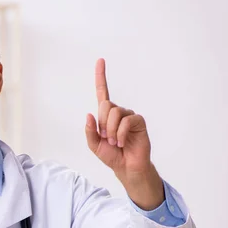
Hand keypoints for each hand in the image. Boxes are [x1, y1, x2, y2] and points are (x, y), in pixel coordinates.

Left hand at [84, 58, 163, 209]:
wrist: (126, 167)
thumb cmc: (112, 155)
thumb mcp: (94, 145)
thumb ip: (90, 131)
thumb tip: (89, 114)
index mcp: (106, 115)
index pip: (103, 92)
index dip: (101, 77)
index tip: (100, 60)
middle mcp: (118, 112)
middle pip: (105, 105)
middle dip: (102, 124)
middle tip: (106, 138)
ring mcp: (129, 116)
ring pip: (114, 112)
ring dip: (110, 130)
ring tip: (114, 142)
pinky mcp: (139, 122)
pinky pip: (127, 120)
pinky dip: (120, 133)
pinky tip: (122, 142)